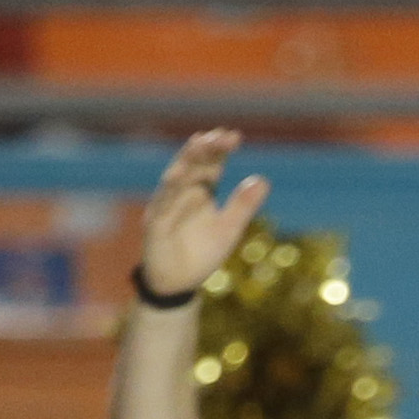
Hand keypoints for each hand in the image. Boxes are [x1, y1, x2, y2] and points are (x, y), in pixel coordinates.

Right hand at [140, 128, 271, 302]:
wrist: (178, 284)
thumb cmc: (202, 253)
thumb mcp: (229, 229)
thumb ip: (243, 205)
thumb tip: (263, 179)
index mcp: (201, 191)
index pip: (211, 165)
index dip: (220, 150)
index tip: (234, 136)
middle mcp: (181, 193)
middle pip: (193, 166)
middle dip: (205, 149)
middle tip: (219, 135)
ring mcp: (166, 206)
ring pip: (175, 179)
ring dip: (186, 161)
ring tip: (198, 144)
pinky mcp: (155, 224)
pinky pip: (162, 205)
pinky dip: (169, 191)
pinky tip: (176, 175)